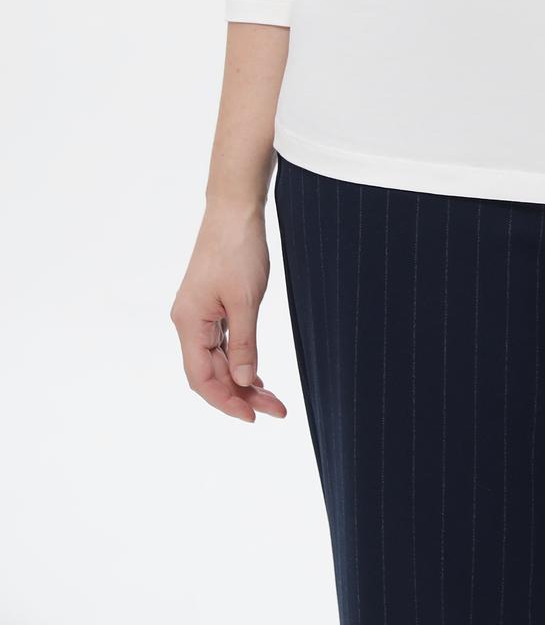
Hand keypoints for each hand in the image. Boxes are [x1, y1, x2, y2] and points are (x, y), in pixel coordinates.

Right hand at [170, 199, 287, 423]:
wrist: (235, 208)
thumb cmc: (238, 248)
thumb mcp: (245, 299)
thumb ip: (244, 343)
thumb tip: (244, 381)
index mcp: (189, 322)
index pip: (202, 378)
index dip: (226, 401)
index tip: (253, 417)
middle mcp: (189, 322)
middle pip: (211, 372)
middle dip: (241, 394)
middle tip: (275, 409)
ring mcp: (199, 313)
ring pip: (218, 359)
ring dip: (243, 379)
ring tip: (271, 398)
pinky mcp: (212, 305)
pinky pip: (223, 342)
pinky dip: (240, 359)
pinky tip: (256, 374)